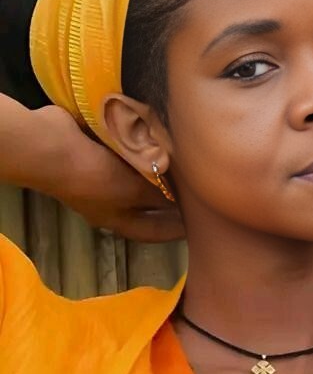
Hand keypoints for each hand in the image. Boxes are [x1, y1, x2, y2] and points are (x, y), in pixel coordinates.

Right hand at [34, 106, 184, 241]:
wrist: (54, 148)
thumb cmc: (96, 178)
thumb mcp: (134, 191)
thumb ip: (161, 196)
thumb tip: (183, 201)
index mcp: (117, 218)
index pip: (152, 230)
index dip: (173, 231)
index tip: (196, 227)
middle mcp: (111, 199)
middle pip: (146, 203)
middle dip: (169, 198)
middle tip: (196, 190)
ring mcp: (104, 175)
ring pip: (138, 176)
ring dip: (157, 170)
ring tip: (184, 164)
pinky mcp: (101, 151)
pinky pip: (129, 154)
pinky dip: (145, 150)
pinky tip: (161, 142)